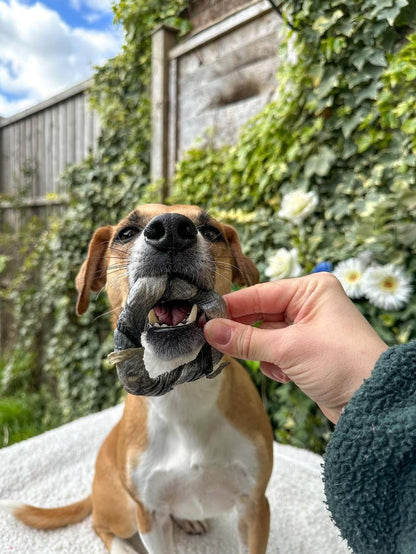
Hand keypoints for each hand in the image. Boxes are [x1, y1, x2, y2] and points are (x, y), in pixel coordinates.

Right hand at [204, 273, 387, 422]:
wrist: (375, 404)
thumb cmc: (343, 364)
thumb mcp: (289, 348)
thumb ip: (246, 339)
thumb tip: (211, 330)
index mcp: (311, 290)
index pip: (260, 294)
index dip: (232, 307)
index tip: (205, 318)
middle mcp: (310, 305)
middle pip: (261, 314)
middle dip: (245, 333)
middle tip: (216, 341)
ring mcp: (308, 329)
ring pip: (266, 335)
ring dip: (263, 353)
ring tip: (272, 365)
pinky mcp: (307, 352)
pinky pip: (276, 352)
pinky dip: (274, 364)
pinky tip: (285, 374)